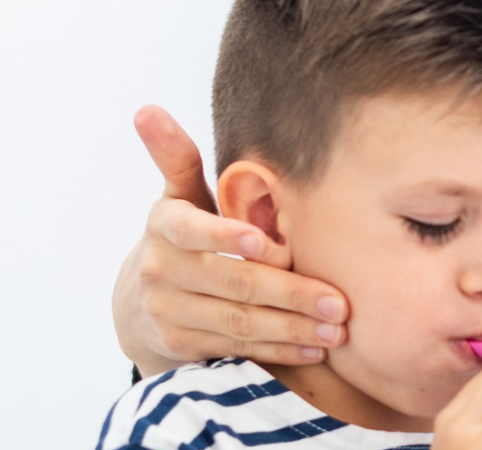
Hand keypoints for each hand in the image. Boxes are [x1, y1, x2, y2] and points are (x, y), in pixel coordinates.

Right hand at [112, 105, 349, 374]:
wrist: (143, 299)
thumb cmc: (186, 234)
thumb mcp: (180, 196)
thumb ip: (177, 158)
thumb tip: (147, 109)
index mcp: (165, 225)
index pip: (193, 230)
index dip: (226, 236)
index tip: (265, 243)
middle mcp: (161, 271)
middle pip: (233, 283)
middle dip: (290, 294)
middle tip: (338, 301)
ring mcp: (169, 312)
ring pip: (239, 322)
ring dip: (292, 328)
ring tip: (338, 329)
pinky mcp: (181, 345)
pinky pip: (238, 349)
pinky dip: (279, 350)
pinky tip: (315, 347)